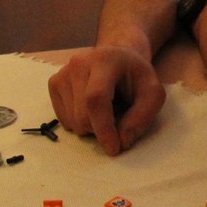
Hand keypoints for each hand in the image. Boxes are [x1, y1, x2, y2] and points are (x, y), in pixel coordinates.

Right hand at [48, 45, 165, 154]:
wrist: (118, 58)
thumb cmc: (136, 77)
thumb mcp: (153, 93)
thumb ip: (142, 117)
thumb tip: (122, 141)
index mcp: (105, 61)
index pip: (96, 98)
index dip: (104, 127)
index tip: (114, 148)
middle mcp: (79, 64)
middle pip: (82, 114)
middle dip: (100, 131)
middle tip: (117, 124)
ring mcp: (63, 73)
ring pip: (72, 121)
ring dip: (91, 128)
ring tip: (106, 111)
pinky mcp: (54, 83)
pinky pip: (63, 119)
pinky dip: (79, 123)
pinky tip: (91, 109)